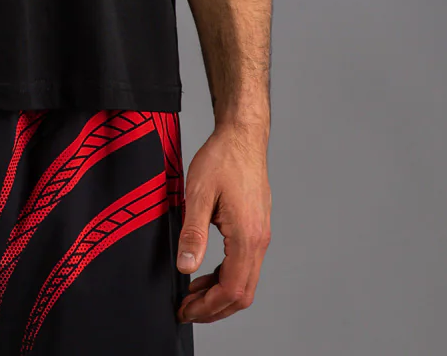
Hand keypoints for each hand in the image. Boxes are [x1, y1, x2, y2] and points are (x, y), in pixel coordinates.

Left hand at [175, 121, 271, 323]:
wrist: (242, 136)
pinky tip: (205, 273)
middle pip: (242, 293)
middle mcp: (259, 240)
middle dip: (214, 309)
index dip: (208, 306)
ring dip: (219, 295)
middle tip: (186, 310)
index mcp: (246, 236)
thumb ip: (192, 232)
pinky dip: (225, 277)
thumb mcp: (198, 193)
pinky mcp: (256, 229)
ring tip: (192, 295)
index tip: (185, 310)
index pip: (231, 288)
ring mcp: (260, 235)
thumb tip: (185, 267)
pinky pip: (244, 265)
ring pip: (245, 282)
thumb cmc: (222, 158)